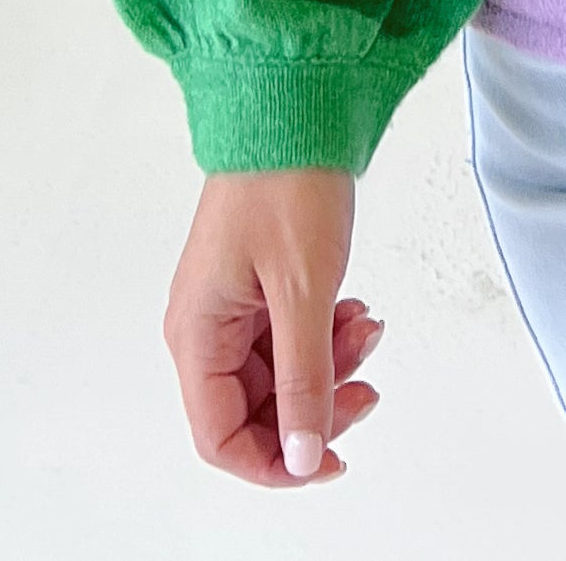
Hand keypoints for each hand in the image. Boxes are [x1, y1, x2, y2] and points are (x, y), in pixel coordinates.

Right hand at [163, 167, 378, 485]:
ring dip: (330, 365)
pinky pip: (290, 334)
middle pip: (255, 410)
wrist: (295, 104)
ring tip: (367, 328)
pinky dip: (328, 333)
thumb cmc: (285, 179)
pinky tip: (355, 310)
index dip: (274, 462)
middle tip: (367, 389)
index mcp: (198, 334)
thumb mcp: (303, 291)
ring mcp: (232, 303)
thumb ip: (305, 379)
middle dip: (315, 407)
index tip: (327, 458)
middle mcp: (206, 325)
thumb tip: (301, 454)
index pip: (220, 438)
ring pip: (280, 372)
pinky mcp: (259, 282)